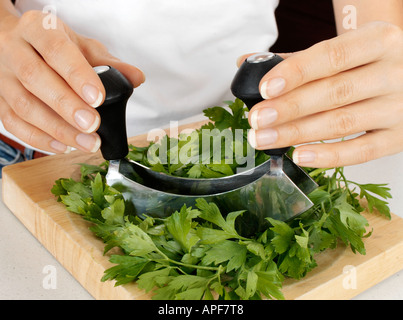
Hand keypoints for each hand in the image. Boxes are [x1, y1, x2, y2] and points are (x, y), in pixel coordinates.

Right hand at [0, 10, 144, 152]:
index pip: (56, 49)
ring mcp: (2, 77)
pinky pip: (12, 123)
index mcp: (37, 29)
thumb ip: (109, 63)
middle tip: (93, 126)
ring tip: (86, 142)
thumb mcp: (82, 46)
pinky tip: (63, 146)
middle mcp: (14, 50)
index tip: (99, 97)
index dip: (77, 75)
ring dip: (57, 129)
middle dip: (67, 106)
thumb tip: (136, 77)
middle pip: (35, 78)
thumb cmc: (54, 46)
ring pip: (23, 106)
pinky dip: (38, 139)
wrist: (16, 42)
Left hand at [242, 21, 402, 167]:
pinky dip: (328, 156)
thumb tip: (247, 63)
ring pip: (342, 123)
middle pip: (334, 92)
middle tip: (257, 120)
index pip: (331, 56)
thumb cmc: (367, 63)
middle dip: (289, 108)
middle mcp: (394, 72)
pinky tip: (299, 156)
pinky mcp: (399, 137)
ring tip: (264, 139)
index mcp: (378, 41)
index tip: (265, 89)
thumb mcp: (344, 49)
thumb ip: (297, 59)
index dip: (295, 73)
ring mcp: (400, 107)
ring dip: (297, 134)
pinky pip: (362, 152)